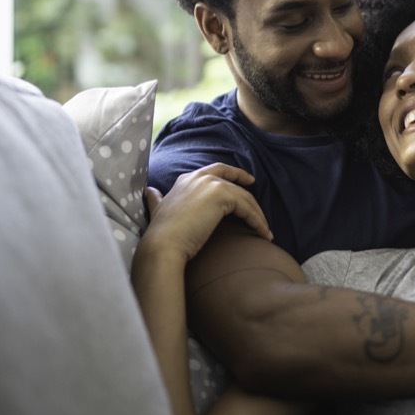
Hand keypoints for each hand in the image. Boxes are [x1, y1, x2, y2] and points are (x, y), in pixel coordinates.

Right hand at [141, 164, 272, 263]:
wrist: (164, 243)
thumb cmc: (161, 232)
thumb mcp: (157, 209)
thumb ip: (156, 198)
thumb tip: (149, 191)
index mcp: (187, 179)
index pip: (216, 171)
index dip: (233, 174)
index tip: (247, 180)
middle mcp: (200, 176)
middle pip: (233, 180)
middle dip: (249, 188)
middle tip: (261, 202)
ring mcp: (211, 183)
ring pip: (244, 197)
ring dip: (257, 214)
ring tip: (265, 231)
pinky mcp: (222, 195)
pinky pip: (247, 208)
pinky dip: (257, 221)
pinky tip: (263, 234)